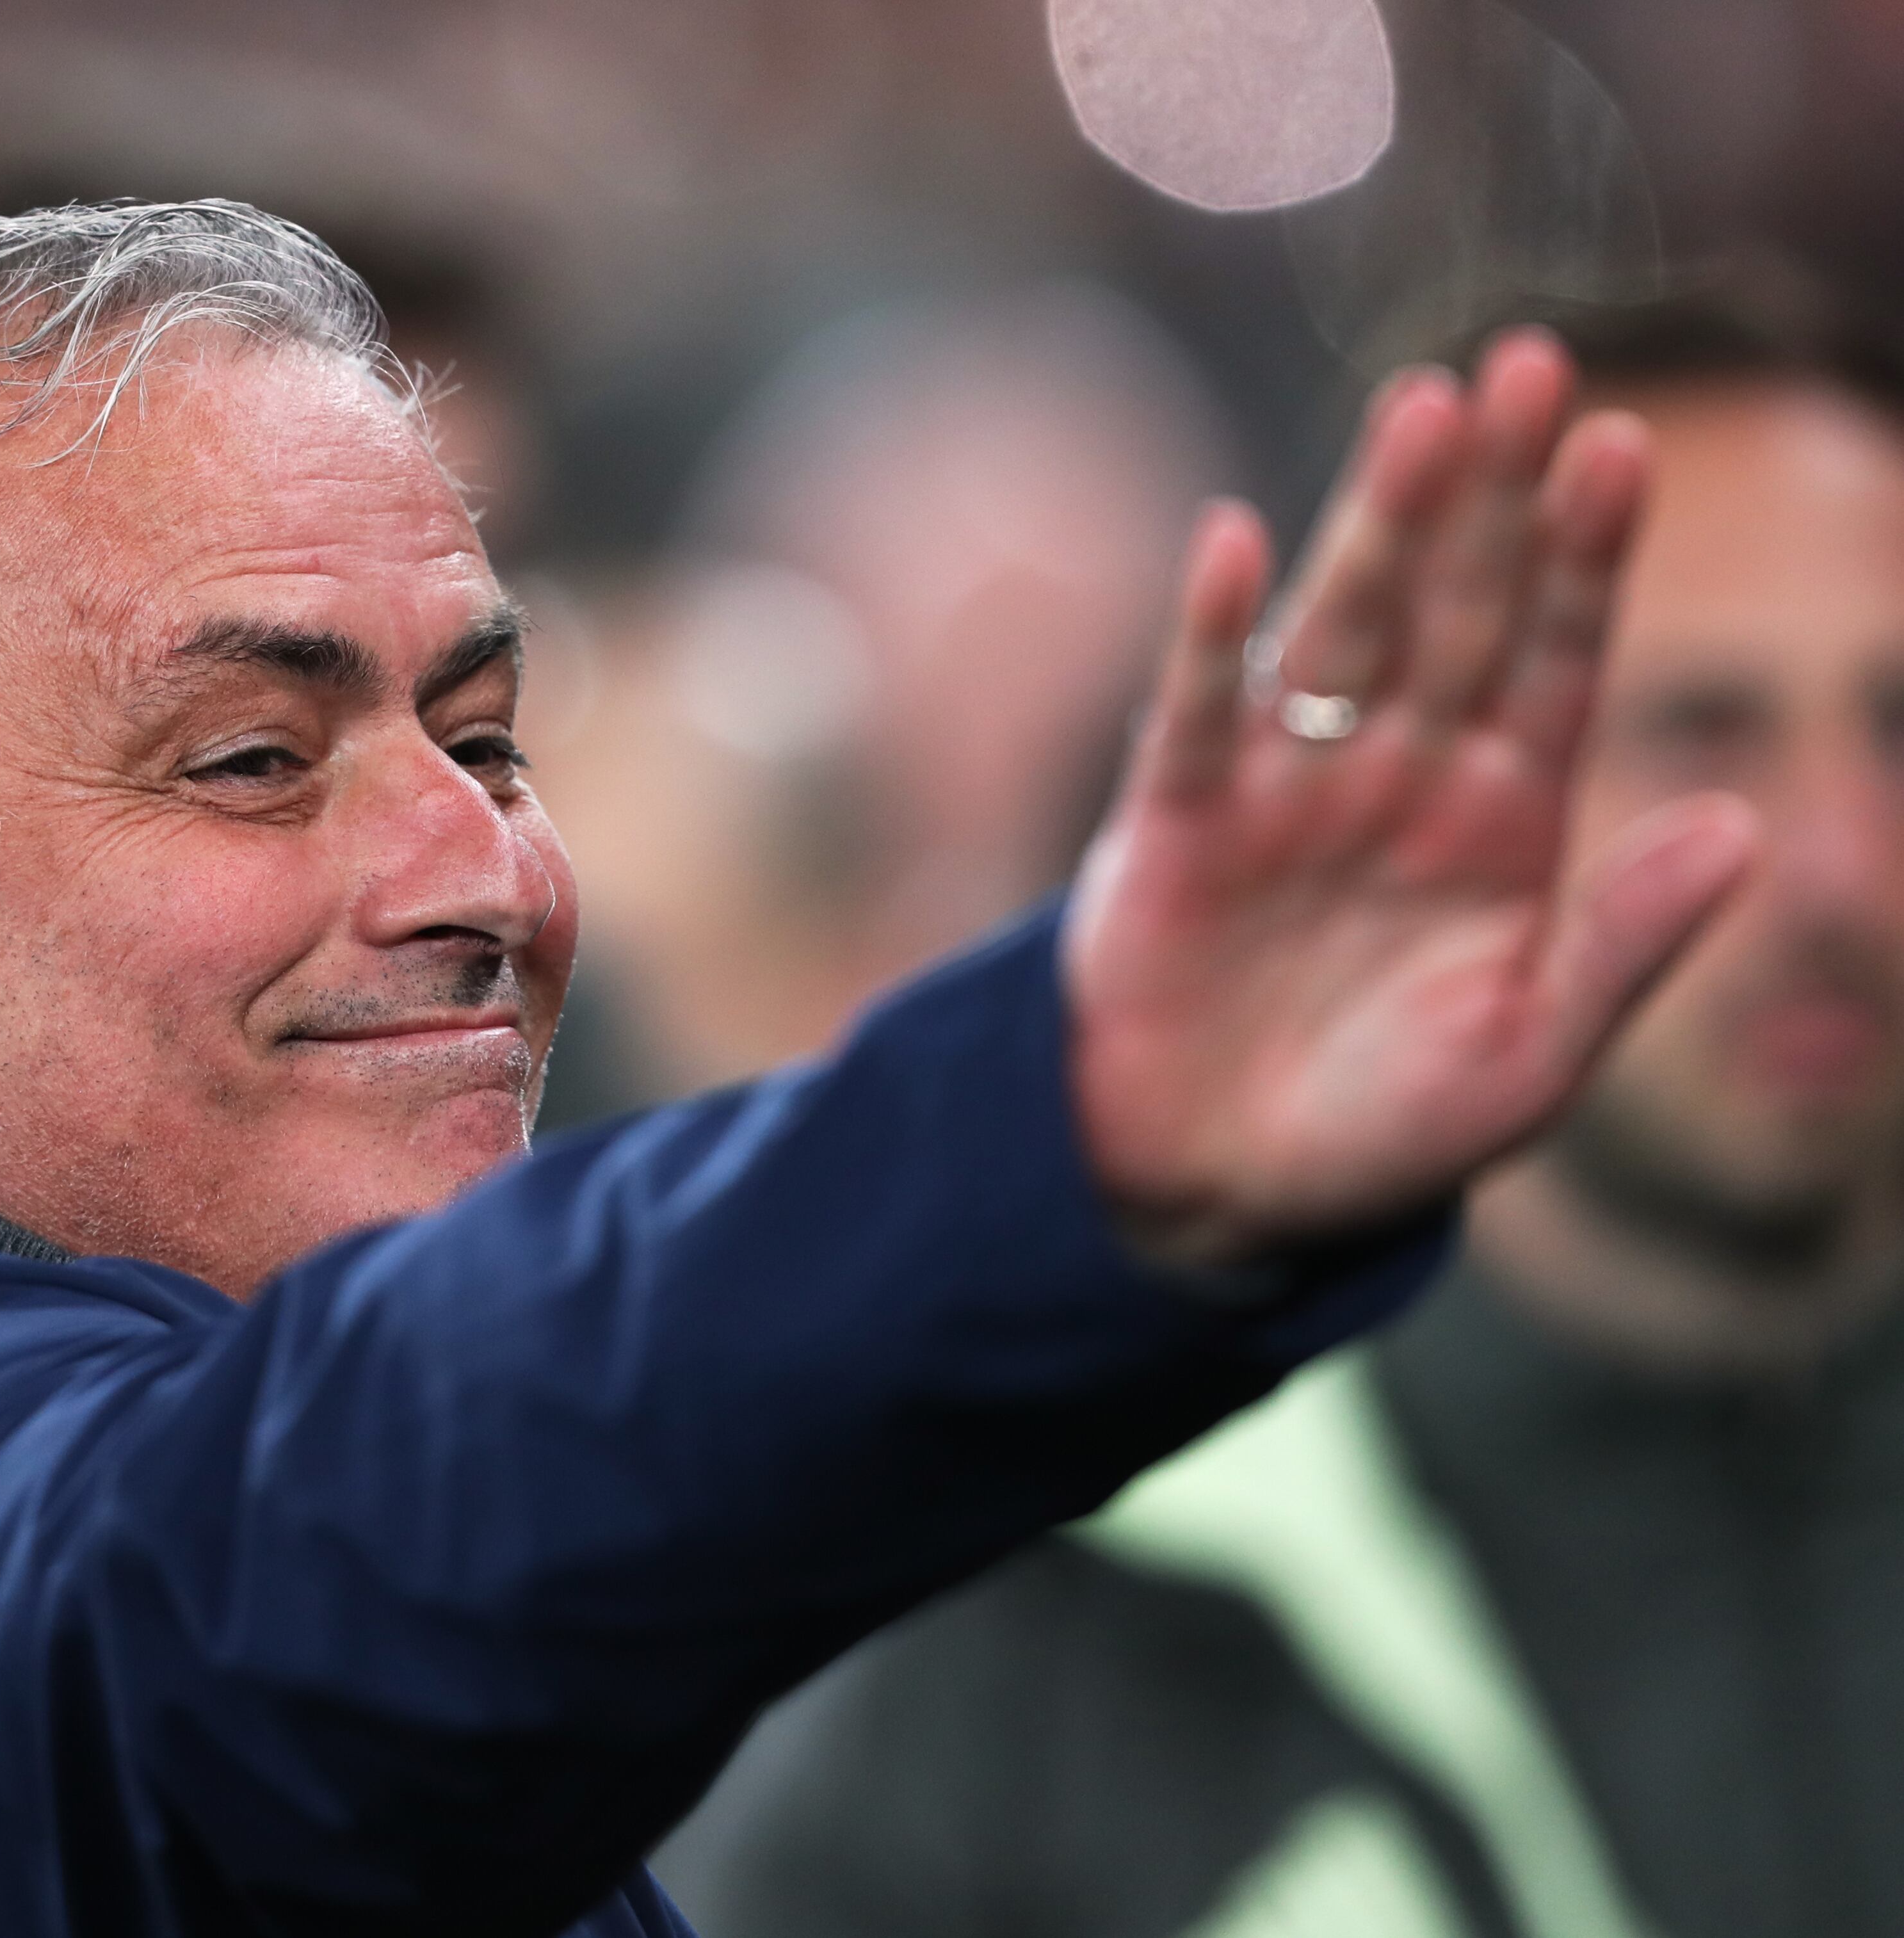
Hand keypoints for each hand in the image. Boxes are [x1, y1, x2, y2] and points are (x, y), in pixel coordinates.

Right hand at [1064, 330, 1757, 1263]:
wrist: (1211, 1192)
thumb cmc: (1383, 1133)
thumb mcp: (1530, 1057)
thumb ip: (1624, 944)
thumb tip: (1747, 830)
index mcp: (1503, 816)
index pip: (1560, 657)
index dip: (1588, 555)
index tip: (1624, 444)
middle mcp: (1398, 772)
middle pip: (1459, 605)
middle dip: (1496, 488)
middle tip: (1532, 360)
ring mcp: (1285, 786)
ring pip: (1344, 629)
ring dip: (1380, 521)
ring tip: (1423, 408)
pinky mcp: (1175, 822)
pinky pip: (1195, 711)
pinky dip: (1213, 631)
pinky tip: (1237, 540)